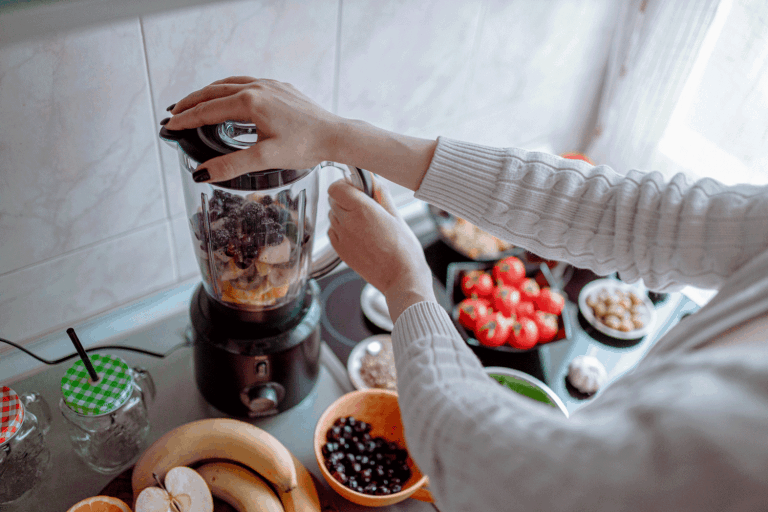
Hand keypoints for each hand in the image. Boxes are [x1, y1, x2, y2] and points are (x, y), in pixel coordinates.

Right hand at [165, 77, 342, 181]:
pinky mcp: (281, 88)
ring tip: (195, 103)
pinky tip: (230, 98)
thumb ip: (232, 165)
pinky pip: (247, 83)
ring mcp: (270, 85)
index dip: (186, 119)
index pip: (208, 110)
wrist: (336, 135)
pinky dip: (230, 89)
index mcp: (250, 102)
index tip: (169, 126)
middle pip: (214, 91)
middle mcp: (258, 87)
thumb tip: (201, 173)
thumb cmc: (306, 146)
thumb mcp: (266, 159)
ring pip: (230, 84)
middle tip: (174, 113)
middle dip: (192, 102)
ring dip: (209, 93)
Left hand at [328, 179, 435, 321]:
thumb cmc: (404, 250)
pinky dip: (341, 229)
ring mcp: (341, 238)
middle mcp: (347, 222)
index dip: (345, 184)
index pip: (336, 187)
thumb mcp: (397, 216)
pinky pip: (332, 231)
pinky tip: (358, 234)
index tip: (357, 187)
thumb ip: (381, 194)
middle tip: (365, 205)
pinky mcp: (340, 251)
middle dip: (346, 198)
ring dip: (343, 214)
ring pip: (332, 215)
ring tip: (364, 223)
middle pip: (333, 200)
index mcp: (362, 209)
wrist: (401, 278)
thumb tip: (373, 179)